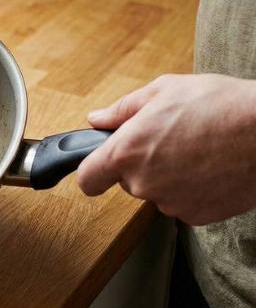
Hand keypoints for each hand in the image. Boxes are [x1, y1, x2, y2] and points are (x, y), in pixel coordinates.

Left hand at [76, 74, 255, 224]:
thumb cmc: (220, 105)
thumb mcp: (163, 91)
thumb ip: (122, 110)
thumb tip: (97, 119)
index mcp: (127, 152)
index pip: (88, 179)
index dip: (92, 173)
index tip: (99, 168)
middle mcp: (143, 183)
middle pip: (127, 182)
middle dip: (141, 163)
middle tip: (170, 139)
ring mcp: (170, 203)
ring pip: (157, 192)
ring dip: (168, 176)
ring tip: (198, 149)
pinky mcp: (198, 216)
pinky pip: (183, 203)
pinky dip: (192, 189)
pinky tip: (211, 167)